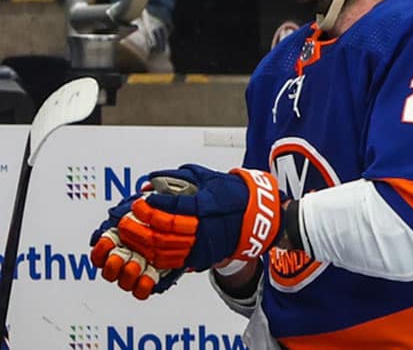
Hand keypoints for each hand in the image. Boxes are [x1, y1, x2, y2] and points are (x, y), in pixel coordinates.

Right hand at [90, 195, 183, 299]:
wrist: (191, 230)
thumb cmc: (169, 214)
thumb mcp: (159, 201)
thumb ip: (151, 195)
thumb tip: (149, 187)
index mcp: (121, 239)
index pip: (99, 250)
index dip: (101, 248)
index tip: (109, 240)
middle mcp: (126, 256)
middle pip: (108, 269)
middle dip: (112, 263)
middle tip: (122, 256)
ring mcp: (138, 269)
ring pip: (124, 281)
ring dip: (128, 274)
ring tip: (138, 264)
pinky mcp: (152, 280)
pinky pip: (142, 290)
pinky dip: (143, 286)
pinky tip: (149, 276)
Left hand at [114, 165, 282, 270]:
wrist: (258, 216)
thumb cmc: (234, 194)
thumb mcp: (209, 178)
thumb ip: (180, 177)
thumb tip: (153, 181)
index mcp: (206, 207)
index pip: (171, 208)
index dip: (151, 207)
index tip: (140, 202)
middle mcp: (203, 228)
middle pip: (163, 232)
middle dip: (140, 226)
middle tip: (127, 219)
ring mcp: (202, 246)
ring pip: (164, 249)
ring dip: (142, 242)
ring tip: (129, 234)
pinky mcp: (201, 258)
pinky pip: (172, 261)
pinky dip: (155, 256)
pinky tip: (144, 248)